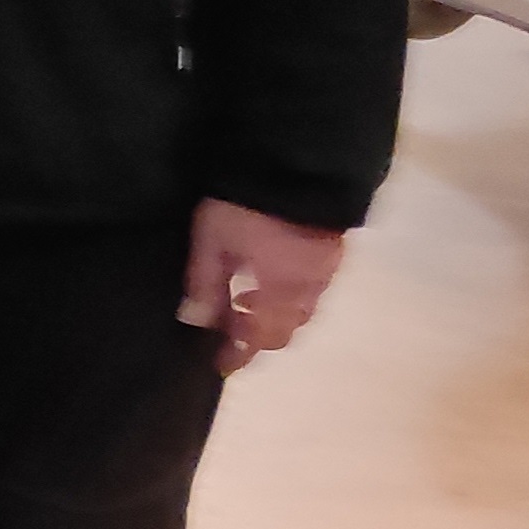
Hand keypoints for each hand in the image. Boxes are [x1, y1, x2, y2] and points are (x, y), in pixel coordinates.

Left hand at [180, 197, 344, 373]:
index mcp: (279, 293)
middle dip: (260, 337)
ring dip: (277, 316)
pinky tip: (274, 280)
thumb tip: (195, 320)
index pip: (259, 338)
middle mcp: (308, 289)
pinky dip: (292, 295)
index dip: (240, 354)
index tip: (222, 365)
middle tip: (234, 333)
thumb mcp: (213, 241)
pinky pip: (313, 288)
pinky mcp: (333, 248)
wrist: (296, 164)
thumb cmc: (246, 206)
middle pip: (286, 329)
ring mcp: (326, 269)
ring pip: (303, 310)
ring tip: (249, 304)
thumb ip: (205, 283)